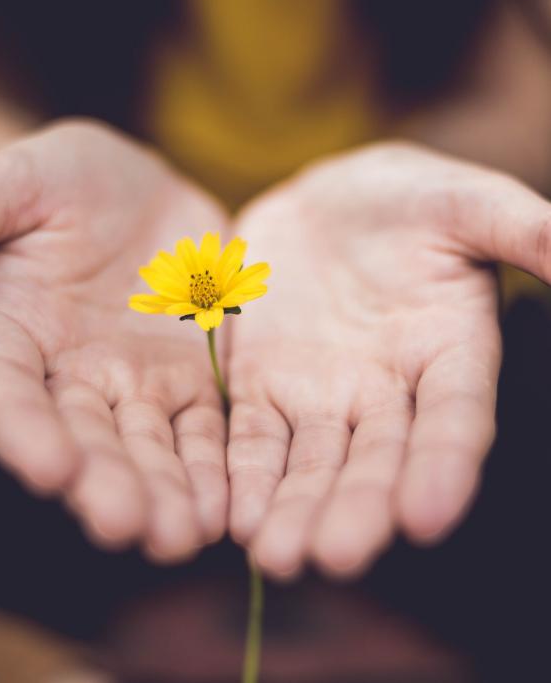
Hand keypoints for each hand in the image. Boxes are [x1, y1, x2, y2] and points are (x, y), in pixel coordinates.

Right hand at [0, 120, 227, 561]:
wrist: (148, 195)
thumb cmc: (73, 180)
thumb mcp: (28, 180)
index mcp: (14, 334)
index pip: (12, 392)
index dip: (25, 429)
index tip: (50, 466)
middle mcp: (72, 378)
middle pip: (85, 437)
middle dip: (105, 481)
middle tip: (129, 526)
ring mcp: (136, 387)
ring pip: (148, 448)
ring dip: (164, 492)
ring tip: (181, 536)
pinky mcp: (193, 386)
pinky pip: (204, 433)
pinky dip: (212, 470)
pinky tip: (224, 509)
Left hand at [227, 142, 550, 577]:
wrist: (328, 203)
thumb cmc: (408, 199)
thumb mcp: (464, 202)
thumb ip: (520, 229)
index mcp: (448, 353)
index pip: (454, 418)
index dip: (444, 465)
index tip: (428, 517)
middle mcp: (389, 391)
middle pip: (377, 460)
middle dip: (358, 508)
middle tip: (335, 557)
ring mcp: (322, 395)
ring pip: (312, 463)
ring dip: (295, 509)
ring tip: (275, 557)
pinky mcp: (264, 386)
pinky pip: (255, 436)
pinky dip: (246, 474)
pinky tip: (234, 517)